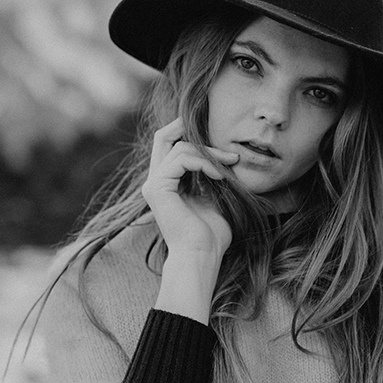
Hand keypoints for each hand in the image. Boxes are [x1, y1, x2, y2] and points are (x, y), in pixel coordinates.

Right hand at [141, 118, 238, 261]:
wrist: (202, 255)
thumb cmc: (212, 234)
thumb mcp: (214, 197)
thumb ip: (211, 175)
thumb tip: (225, 154)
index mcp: (166, 183)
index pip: (171, 145)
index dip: (190, 134)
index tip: (220, 141)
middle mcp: (155, 181)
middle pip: (164, 137)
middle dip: (188, 127)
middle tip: (216, 127)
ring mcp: (153, 184)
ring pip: (179, 147)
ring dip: (209, 152)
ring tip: (229, 165)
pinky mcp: (157, 188)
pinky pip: (181, 158)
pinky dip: (204, 162)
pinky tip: (219, 175)